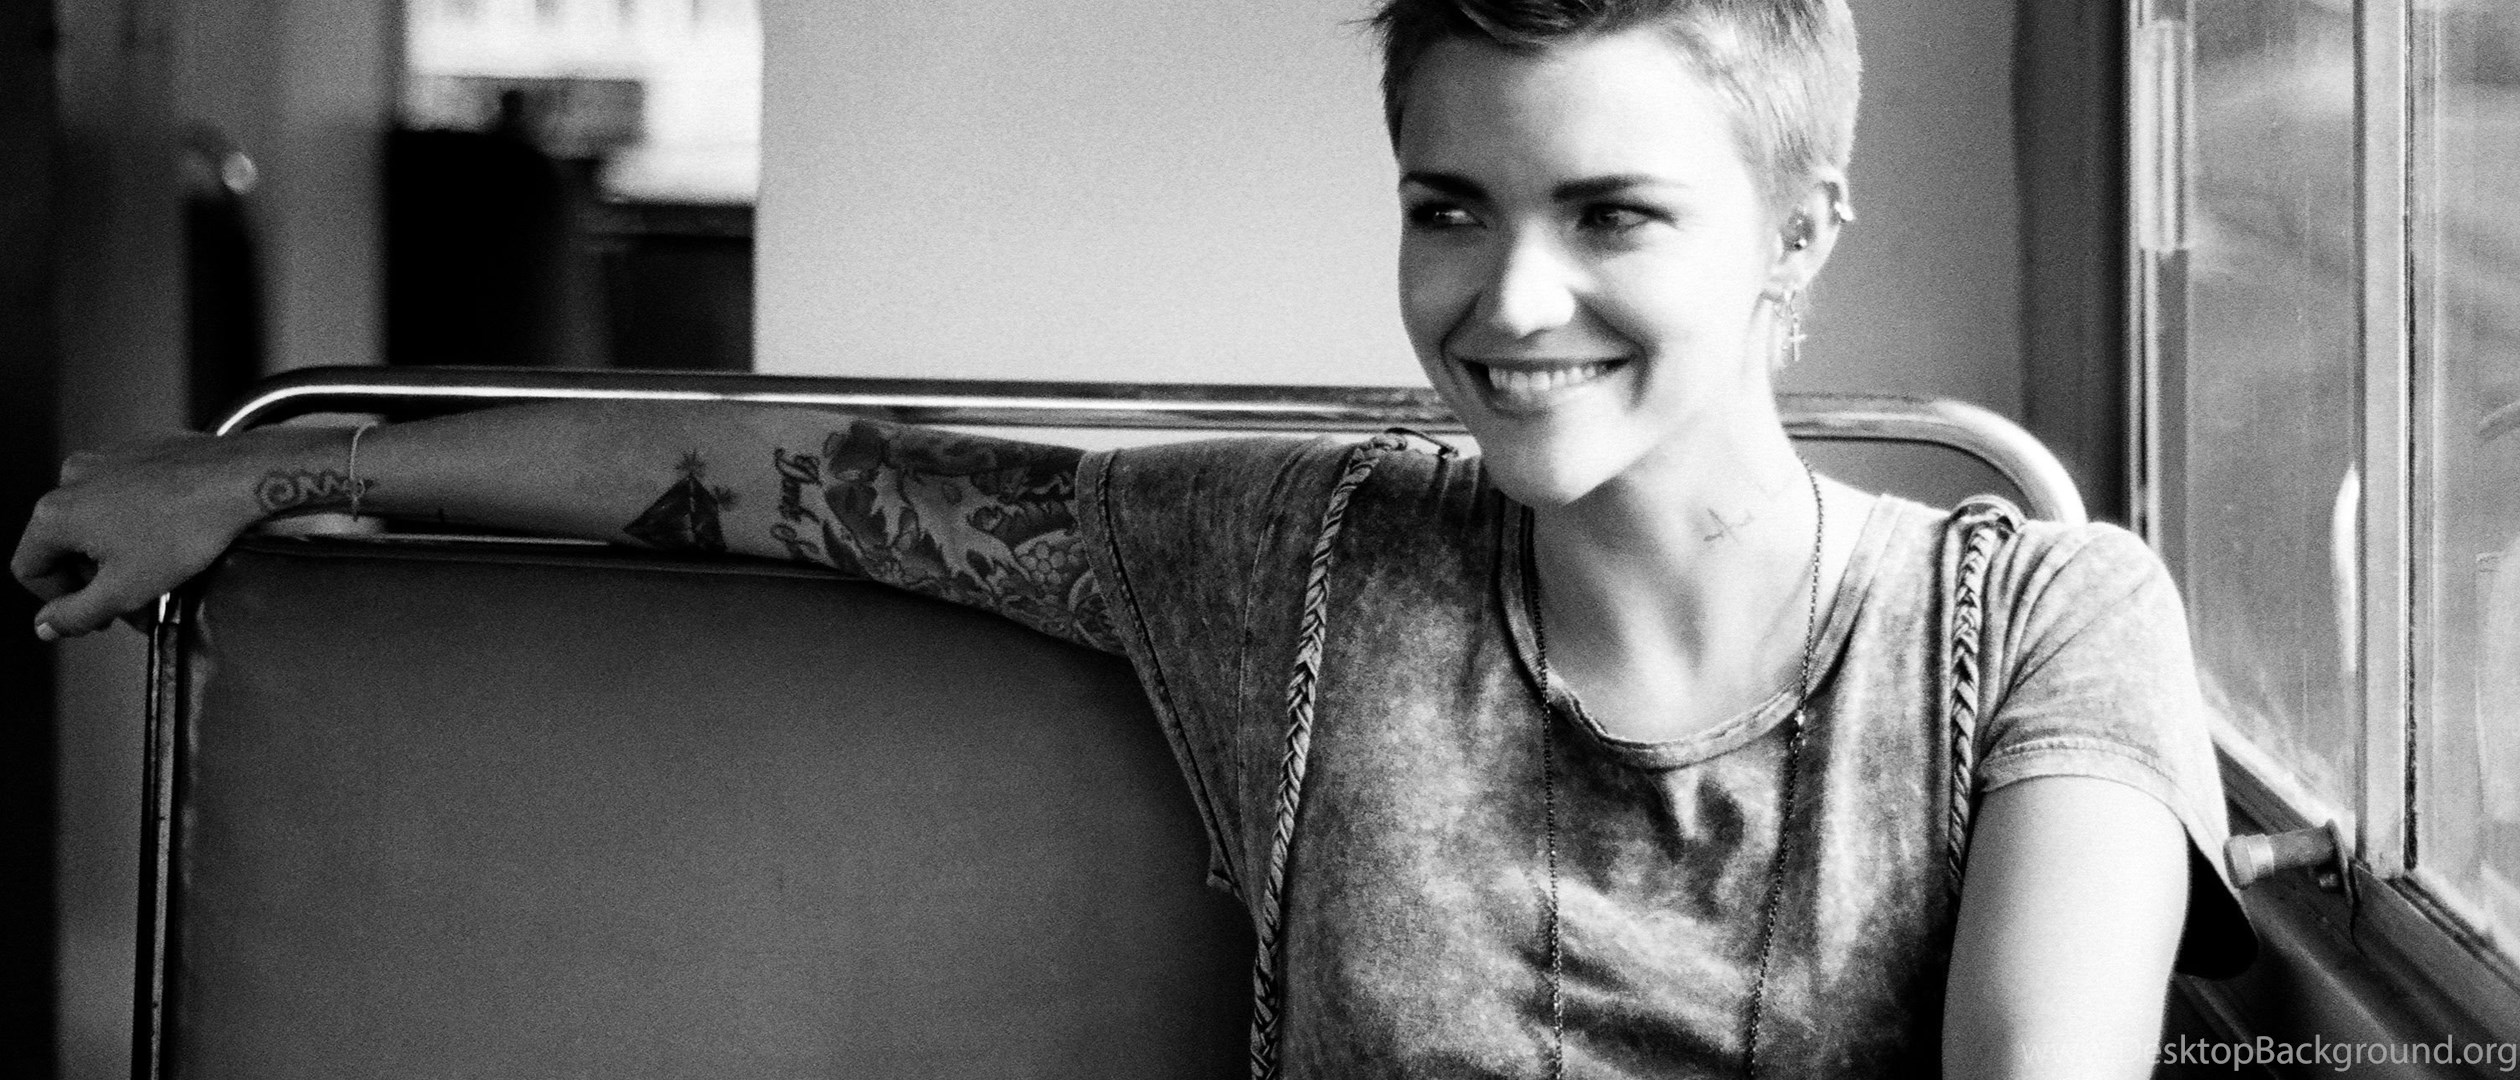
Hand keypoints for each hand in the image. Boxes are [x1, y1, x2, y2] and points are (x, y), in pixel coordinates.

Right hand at [11, 428, 330, 639]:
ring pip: (97, 521)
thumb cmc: (187, 529)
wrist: (240, 480)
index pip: (30, 569)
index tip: (94, 616)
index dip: (58, 602)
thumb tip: (46, 625)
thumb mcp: (124, 590)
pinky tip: (171, 540)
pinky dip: (139, 524)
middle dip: (96, 581)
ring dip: (119, 554)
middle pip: (65, 545)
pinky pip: (125, 496)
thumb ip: (76, 614)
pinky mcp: (140, 452)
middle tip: (131, 604)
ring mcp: (107, 459)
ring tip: (157, 575)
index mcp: (55, 513)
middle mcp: (73, 478)